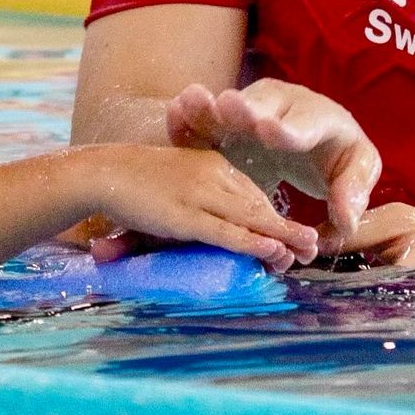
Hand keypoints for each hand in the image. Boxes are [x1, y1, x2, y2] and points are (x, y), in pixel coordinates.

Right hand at [76, 144, 319, 274]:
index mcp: (211, 162)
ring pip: (250, 217)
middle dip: (286, 227)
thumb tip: (211, 226)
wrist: (102, 171)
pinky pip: (226, 231)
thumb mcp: (173, 183)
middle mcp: (212, 174)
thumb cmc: (132, 182)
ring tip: (305, 252)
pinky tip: (274, 252)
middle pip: (257, 204)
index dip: (272, 215)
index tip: (290, 235)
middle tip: (311, 247)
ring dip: (281, 237)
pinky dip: (253, 242)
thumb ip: (194, 203)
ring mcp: (200, 193)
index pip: (250, 190)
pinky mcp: (186, 215)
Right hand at [165, 78, 380, 249]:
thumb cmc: (337, 152)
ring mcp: (251, 112)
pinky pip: (206, 122)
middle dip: (245, 108)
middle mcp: (281, 105)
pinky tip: (176, 113)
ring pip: (228, 110)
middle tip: (227, 107)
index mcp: (317, 117)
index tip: (271, 131)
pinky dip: (191, 119)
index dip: (287, 129)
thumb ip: (352, 192)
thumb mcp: (355, 169)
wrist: (317, 134)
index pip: (304, 123)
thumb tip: (345, 219)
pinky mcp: (227, 125)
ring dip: (209, 108)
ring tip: (190, 101)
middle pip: (261, 106)